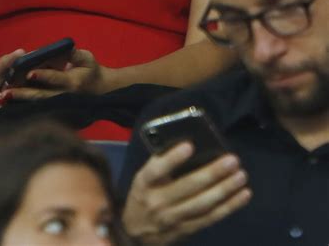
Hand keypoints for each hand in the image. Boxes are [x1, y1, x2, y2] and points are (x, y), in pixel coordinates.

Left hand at [0, 48, 105, 101]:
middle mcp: (65, 96)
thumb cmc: (91, 70)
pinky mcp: (57, 111)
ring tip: (3, 99)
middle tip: (5, 92)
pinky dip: (24, 107)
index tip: (29, 72)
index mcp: (73, 82)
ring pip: (37, 105)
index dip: (43, 75)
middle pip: (41, 96)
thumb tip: (59, 48)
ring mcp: (60, 106)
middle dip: (23, 94)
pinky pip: (39, 109)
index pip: (56, 78)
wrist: (102, 91)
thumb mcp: (86, 58)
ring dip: (20, 102)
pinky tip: (11, 104)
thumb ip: (72, 54)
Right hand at [123, 142, 251, 243]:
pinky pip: (210, 218)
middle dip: (212, 173)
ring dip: (225, 190)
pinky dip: (229, 207)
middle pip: (187, 187)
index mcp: (144, 183)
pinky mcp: (185, 230)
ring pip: (202, 204)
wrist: (135, 232)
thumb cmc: (144, 193)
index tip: (190, 145)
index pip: (157, 169)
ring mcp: (172, 218)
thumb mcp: (144, 177)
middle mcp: (157, 201)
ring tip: (241, 176)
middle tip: (232, 160)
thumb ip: (161, 163)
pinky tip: (243, 195)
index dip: (173, 158)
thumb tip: (192, 146)